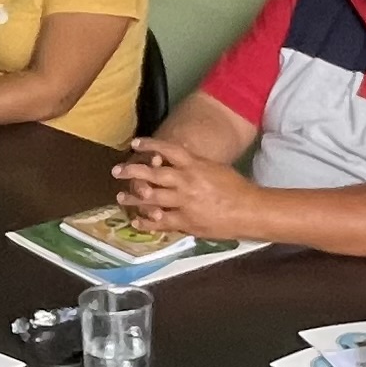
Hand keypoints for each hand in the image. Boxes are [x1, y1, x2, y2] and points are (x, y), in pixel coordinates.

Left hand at [114, 140, 251, 236]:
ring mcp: (184, 202)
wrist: (249, 210)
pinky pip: (160, 222)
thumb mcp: (214, 168)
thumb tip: (179, 163)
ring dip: (133, 198)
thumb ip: (195, 166)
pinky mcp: (186, 221)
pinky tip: (136, 221)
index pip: (167, 150)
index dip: (149, 146)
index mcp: (194, 165)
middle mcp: (186, 181)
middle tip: (117, 171)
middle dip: (132, 172)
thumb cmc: (236, 188)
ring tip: (120, 198)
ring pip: (151, 199)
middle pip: (152, 174)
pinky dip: (146, 222)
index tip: (135, 144)